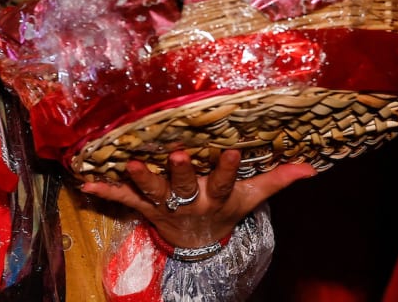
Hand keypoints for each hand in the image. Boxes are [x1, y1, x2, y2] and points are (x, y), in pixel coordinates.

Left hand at [81, 148, 312, 250]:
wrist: (199, 245)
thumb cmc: (227, 210)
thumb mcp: (252, 198)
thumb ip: (278, 180)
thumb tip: (311, 168)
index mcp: (216, 197)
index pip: (225, 183)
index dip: (228, 169)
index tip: (230, 152)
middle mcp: (189, 201)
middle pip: (183, 187)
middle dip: (179, 171)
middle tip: (176, 154)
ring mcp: (164, 206)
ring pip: (151, 191)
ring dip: (140, 178)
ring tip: (129, 164)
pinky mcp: (144, 208)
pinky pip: (123, 200)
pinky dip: (105, 191)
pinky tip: (86, 183)